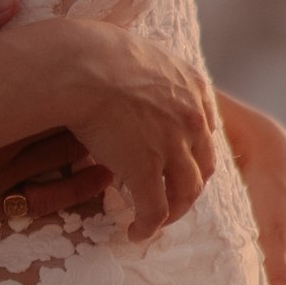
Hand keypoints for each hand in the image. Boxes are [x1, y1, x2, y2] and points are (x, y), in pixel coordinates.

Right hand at [0, 0, 111, 233]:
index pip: (54, 95)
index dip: (89, 85)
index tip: (114, 70)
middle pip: (66, 130)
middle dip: (102, 119)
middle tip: (135, 103)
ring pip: (61, 169)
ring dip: (97, 156)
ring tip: (130, 143)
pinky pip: (40, 205)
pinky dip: (74, 193)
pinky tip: (98, 184)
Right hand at [43, 17, 219, 244]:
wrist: (80, 65)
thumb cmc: (93, 50)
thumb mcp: (137, 51)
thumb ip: (146, 70)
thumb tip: (127, 74)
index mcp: (192, 86)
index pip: (205, 128)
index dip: (192, 151)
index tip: (177, 162)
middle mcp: (192, 118)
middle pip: (203, 165)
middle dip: (188, 186)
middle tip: (171, 199)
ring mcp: (173, 145)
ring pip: (187, 192)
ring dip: (174, 211)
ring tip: (156, 221)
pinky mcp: (147, 169)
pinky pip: (155, 209)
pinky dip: (148, 226)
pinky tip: (135, 233)